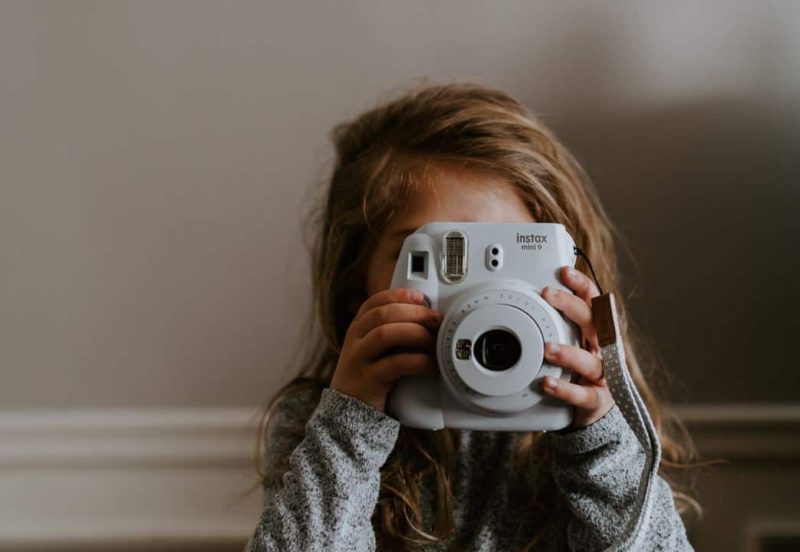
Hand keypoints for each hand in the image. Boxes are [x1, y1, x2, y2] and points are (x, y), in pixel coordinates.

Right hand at [330, 288, 442, 411]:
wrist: (346, 411)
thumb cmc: (368, 376)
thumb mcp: (373, 349)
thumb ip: (391, 332)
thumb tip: (425, 317)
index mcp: (357, 328)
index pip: (375, 302)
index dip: (399, 295)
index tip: (421, 298)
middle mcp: (355, 340)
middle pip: (383, 314)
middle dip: (414, 313)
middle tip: (435, 320)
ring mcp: (359, 359)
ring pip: (385, 334)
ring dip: (415, 333)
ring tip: (432, 341)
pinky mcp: (368, 380)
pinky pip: (395, 364)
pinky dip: (417, 361)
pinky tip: (429, 366)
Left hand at [539, 266, 614, 428]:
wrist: (596, 409)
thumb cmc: (580, 371)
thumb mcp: (572, 342)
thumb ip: (558, 322)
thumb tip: (536, 295)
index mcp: (596, 333)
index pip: (594, 303)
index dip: (582, 285)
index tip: (565, 271)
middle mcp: (603, 351)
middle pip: (593, 323)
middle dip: (571, 306)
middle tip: (549, 295)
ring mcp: (602, 376)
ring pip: (590, 361)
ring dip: (568, 352)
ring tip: (547, 348)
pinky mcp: (596, 400)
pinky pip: (582, 394)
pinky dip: (565, 389)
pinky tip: (547, 383)